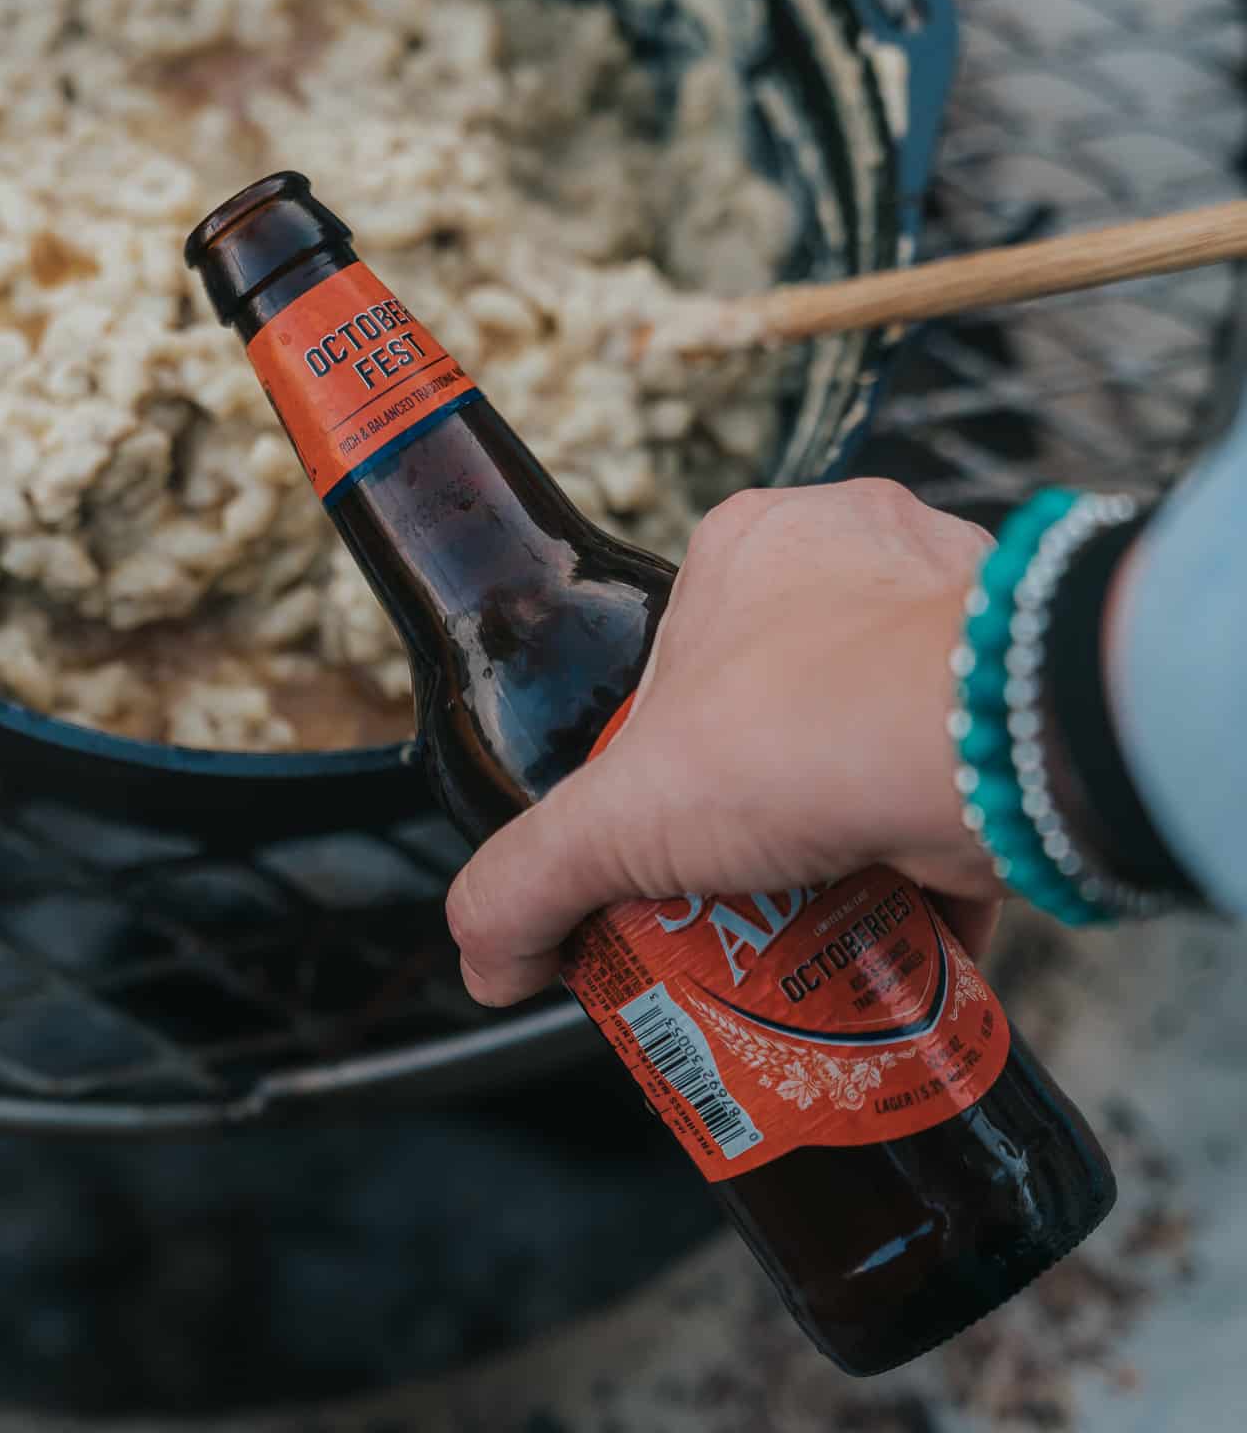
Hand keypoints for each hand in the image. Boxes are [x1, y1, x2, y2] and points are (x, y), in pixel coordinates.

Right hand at [447, 479, 1002, 1006]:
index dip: (663, 762)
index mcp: (747, 544)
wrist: (994, 748)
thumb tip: (485, 959)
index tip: (666, 839)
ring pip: (874, 744)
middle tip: (744, 894)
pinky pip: (960, 784)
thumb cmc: (808, 725)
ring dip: (853, 835)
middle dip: (763, 807)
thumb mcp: (625, 816)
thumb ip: (532, 881)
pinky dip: (938, 864)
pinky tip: (912, 938)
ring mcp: (949, 617)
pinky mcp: (1019, 691)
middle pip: (779, 709)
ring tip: (826, 922)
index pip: (677, 665)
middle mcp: (855, 560)